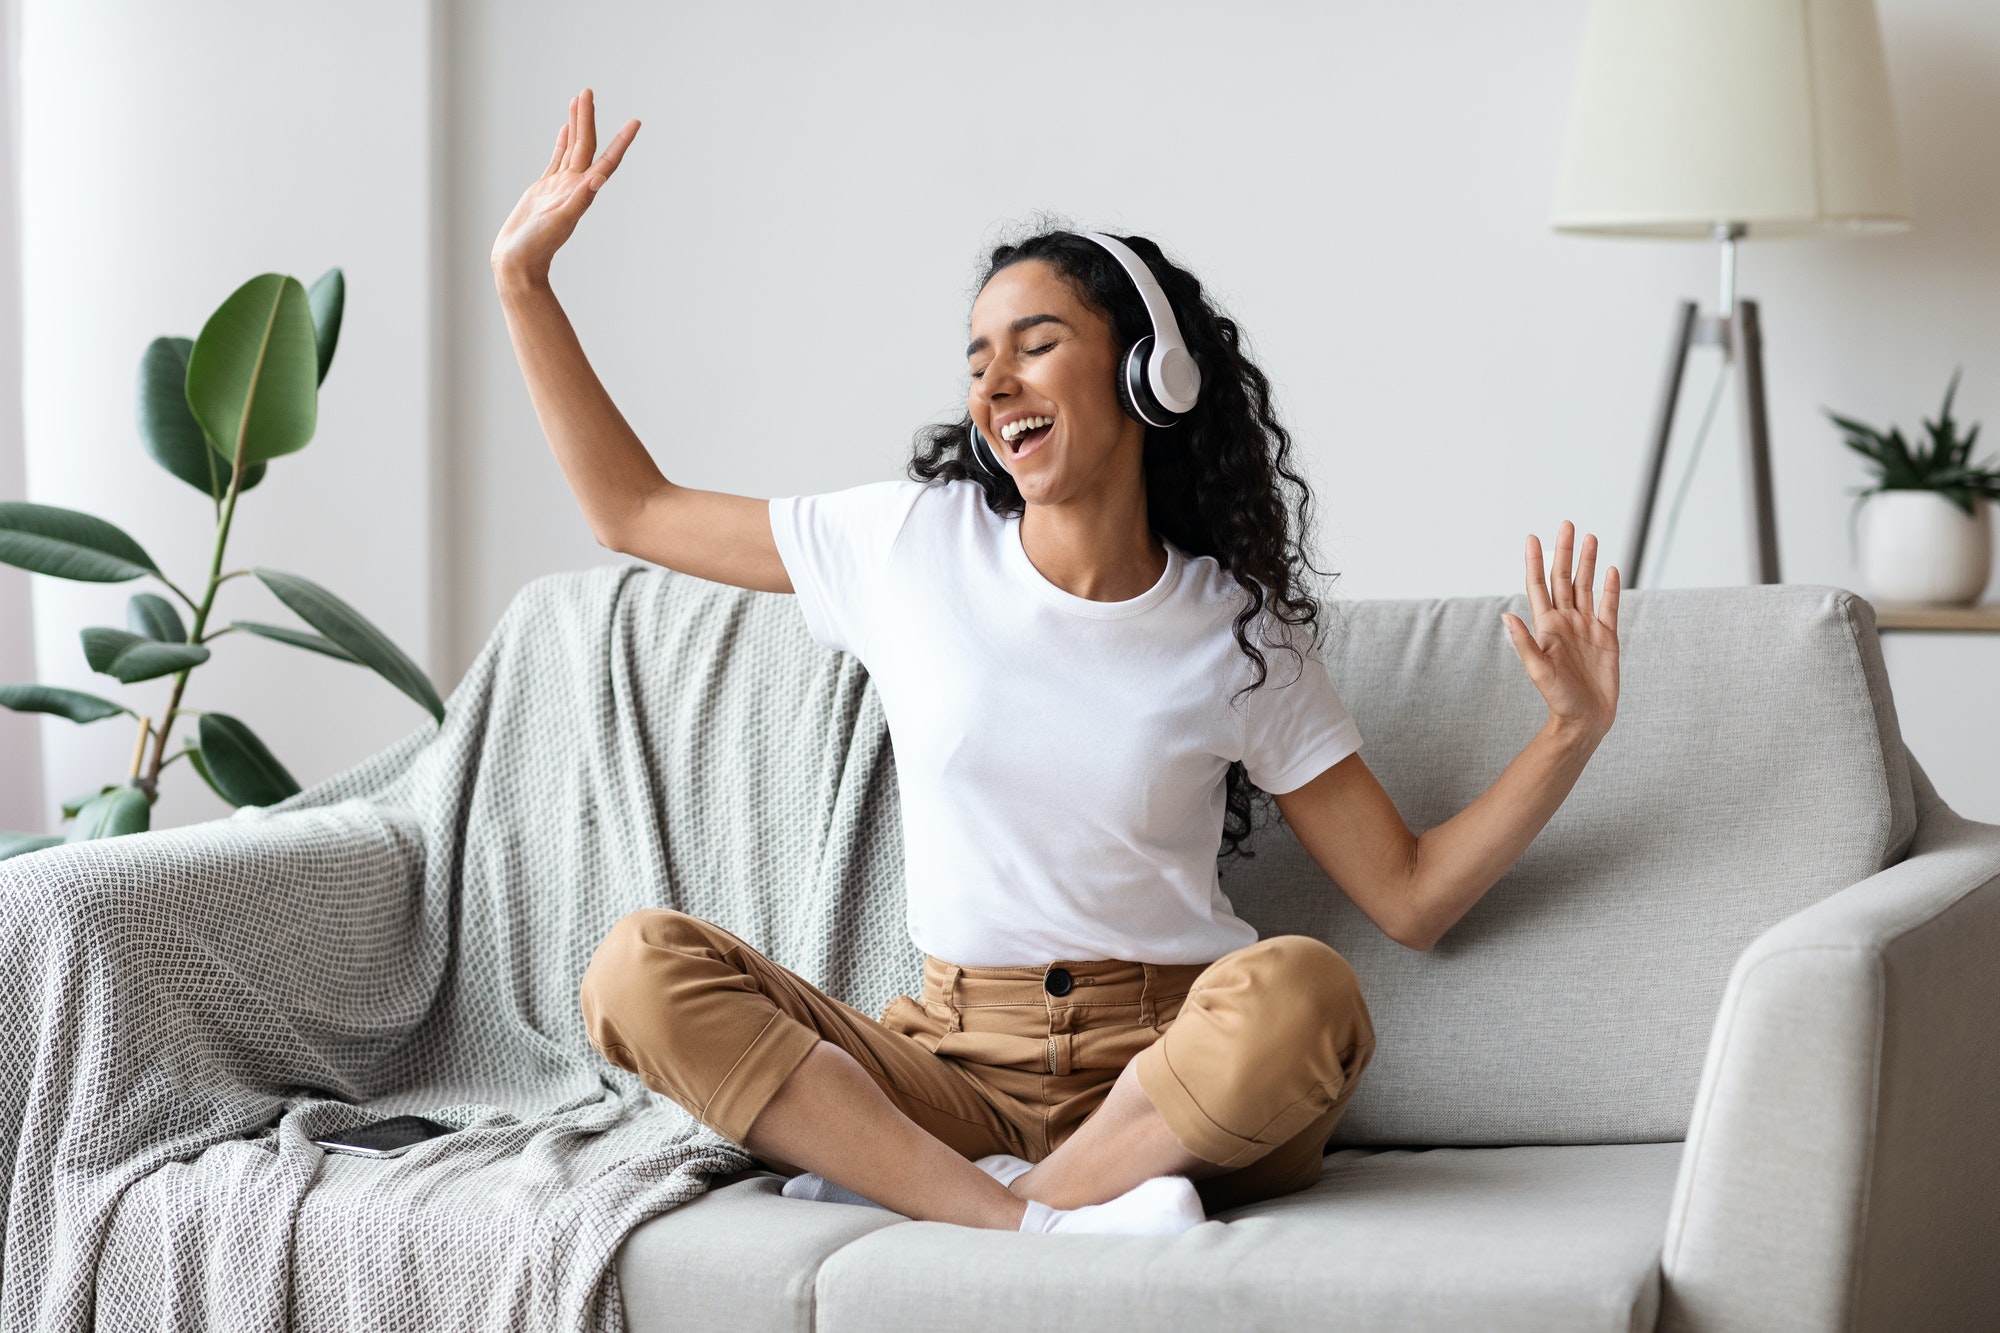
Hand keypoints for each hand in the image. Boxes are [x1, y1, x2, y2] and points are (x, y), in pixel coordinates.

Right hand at [491, 88, 639, 286]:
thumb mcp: (559, 221)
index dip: (621, 141)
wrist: (518, 263)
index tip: (636, 122)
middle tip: (588, 91)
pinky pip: (556, 159)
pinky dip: (562, 142)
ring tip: (579, 99)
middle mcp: (575, 187)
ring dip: (577, 125)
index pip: (606, 160)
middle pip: (586, 146)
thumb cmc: (537, 247)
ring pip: (571, 148)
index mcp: (582, 192)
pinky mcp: (544, 189)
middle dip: (588, 118)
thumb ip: (578, 200)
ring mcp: (560, 187)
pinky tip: (563, 129)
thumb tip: (597, 180)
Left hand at [1501, 520, 1619, 743]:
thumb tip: (1506, 615)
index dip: (1534, 561)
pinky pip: (1609, 607)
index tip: (1532, 537)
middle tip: (1566, 524)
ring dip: (1588, 562)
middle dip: (1565, 552)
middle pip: (1565, 578)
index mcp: (1546, 626)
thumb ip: (1524, 643)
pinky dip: (1610, 588)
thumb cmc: (1557, 698)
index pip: (1538, 585)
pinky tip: (1612, 569)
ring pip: (1587, 587)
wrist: (1585, 719)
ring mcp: (1586, 627)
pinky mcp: (1606, 637)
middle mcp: (1565, 622)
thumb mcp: (1538, 670)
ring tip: (1591, 538)